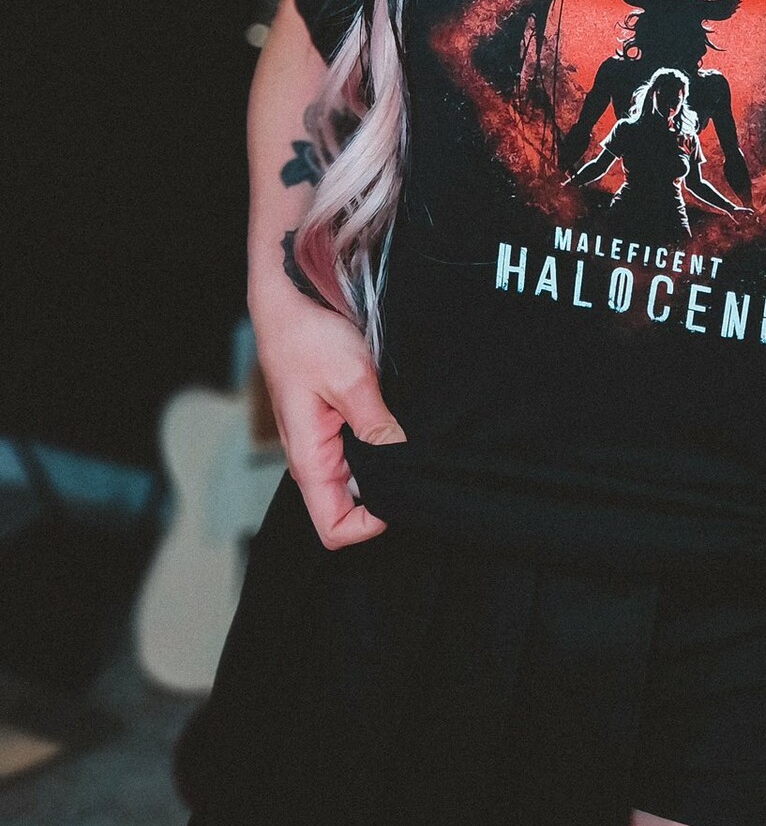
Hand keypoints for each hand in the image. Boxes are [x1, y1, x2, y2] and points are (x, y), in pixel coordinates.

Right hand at [250, 280, 406, 550]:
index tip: (403, 494)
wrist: (288, 297)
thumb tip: (405, 460)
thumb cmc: (306, 336)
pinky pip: (359, 447)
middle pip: (350, 507)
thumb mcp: (351, 379)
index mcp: (310, 460)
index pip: (334, 528)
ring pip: (358, 476)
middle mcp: (314, 458)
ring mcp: (323, 440)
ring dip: (386, 462)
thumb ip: (376, 425)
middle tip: (418, 459)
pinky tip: (398, 416)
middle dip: (386, 492)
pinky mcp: (333, 419)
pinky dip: (381, 439)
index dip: (371, 525)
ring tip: (410, 434)